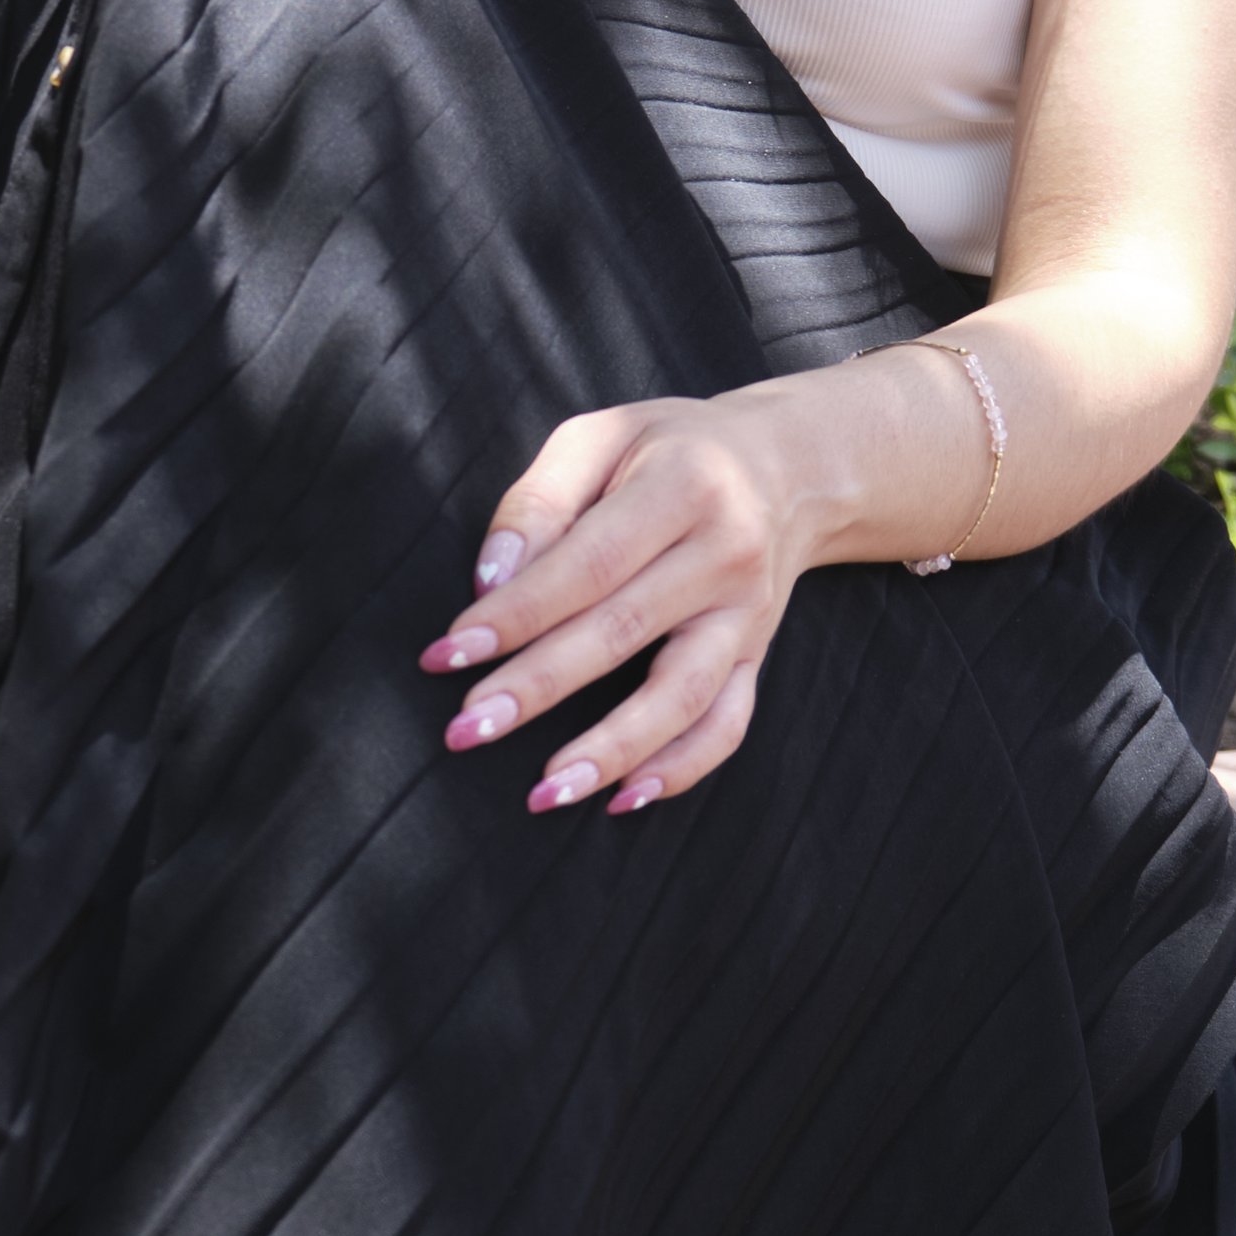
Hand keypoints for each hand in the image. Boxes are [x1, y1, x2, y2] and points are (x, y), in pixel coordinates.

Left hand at [417, 394, 814, 814]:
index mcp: (683, 486)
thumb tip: (490, 581)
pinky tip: (624, 799)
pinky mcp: (759, 655)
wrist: (787, 467)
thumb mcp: (602, 435)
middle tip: (466, 729)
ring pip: (683, 695)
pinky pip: (728, 724)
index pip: (586, 563)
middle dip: (537, 687)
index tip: (448, 652)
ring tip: (545, 792)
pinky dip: (682, 768)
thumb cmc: (669, 448)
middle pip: (623, 632)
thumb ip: (541, 500)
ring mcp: (748, 614)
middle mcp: (725, 554)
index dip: (515, 613)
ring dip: (610, 750)